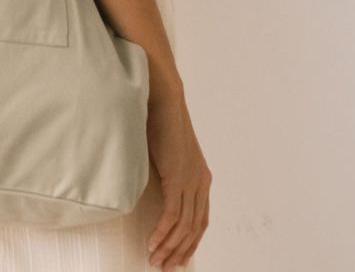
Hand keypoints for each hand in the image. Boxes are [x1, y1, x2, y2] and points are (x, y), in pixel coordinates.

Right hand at [145, 92, 211, 269]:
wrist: (164, 99)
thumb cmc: (161, 120)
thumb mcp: (168, 152)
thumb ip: (169, 171)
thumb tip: (156, 187)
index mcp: (201, 177)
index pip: (201, 220)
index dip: (190, 241)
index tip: (177, 256)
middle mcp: (201, 182)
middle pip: (194, 229)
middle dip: (179, 251)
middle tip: (164, 266)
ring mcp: (191, 181)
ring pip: (183, 227)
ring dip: (169, 247)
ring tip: (155, 260)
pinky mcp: (178, 178)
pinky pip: (172, 216)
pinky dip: (162, 233)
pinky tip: (153, 243)